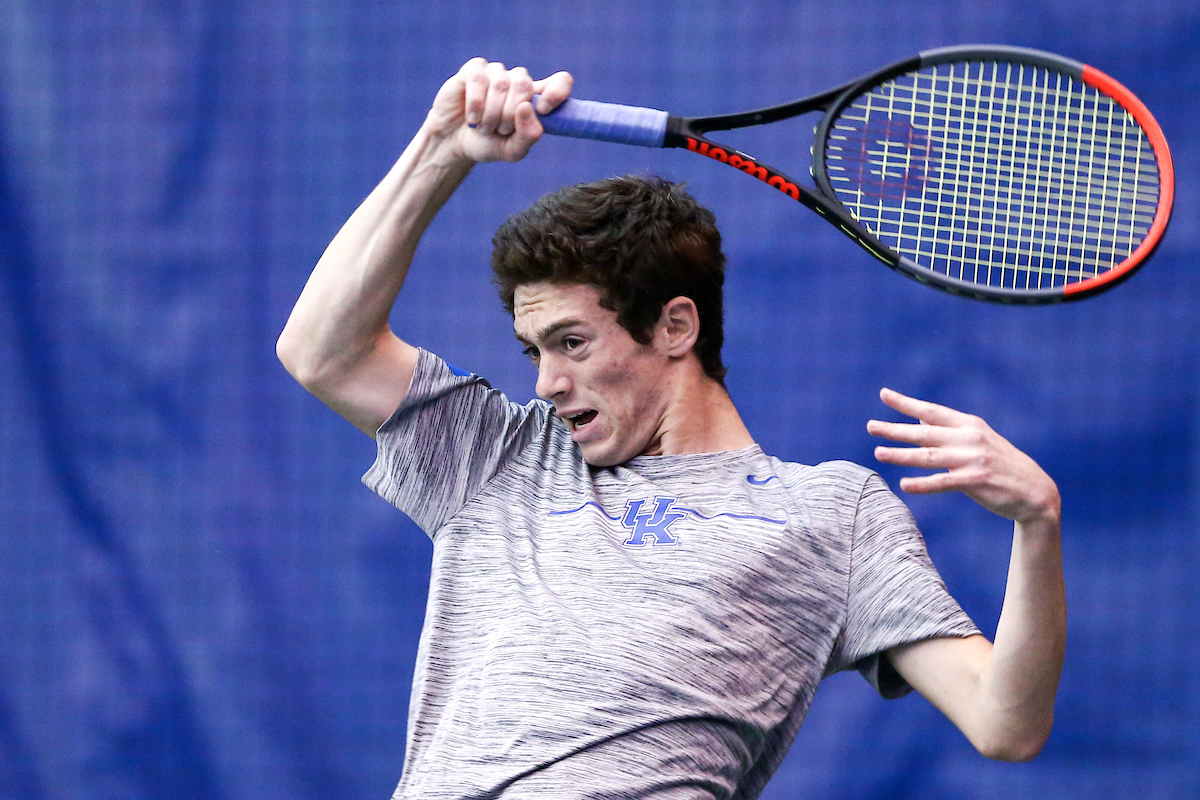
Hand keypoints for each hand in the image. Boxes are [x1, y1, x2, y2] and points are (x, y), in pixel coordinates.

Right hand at [425, 58, 572, 163]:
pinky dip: (475, 104)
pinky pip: (479, 80)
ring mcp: (496, 73)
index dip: (556, 92)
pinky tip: (471, 118)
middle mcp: (518, 82)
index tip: (542, 110)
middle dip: (510, 114)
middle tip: (499, 130)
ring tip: (483, 127)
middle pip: (524, 85)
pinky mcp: (473, 70)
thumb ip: (528, 136)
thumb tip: (526, 107)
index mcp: (535, 99)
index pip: (561, 82)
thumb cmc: (487, 144)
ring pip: (501, 83)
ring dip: (491, 114)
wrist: (453, 143)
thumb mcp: (512, 151)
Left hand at [867, 388, 1059, 525]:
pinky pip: (943, 483)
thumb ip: (948, 430)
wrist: (1034, 492)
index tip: (884, 394)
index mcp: (969, 425)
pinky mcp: (976, 482)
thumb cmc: (1000, 464)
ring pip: (928, 456)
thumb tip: (918, 417)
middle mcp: (969, 438)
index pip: (931, 411)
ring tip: (878, 453)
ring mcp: (973, 460)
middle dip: (895, 429)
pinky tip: (904, 485)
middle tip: (870, 426)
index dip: (906, 403)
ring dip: (901, 455)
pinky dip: (923, 484)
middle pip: (924, 432)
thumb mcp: (977, 440)